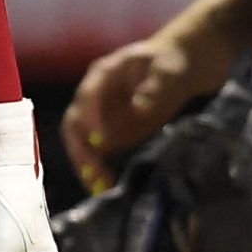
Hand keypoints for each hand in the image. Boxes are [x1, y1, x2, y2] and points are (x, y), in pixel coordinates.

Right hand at [60, 36, 215, 193]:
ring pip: (80, 141)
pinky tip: (105, 186)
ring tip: (98, 187)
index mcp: (104, 74)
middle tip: (93, 172)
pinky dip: (97, 170)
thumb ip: (154, 87)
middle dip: (80, 148)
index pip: (88, 95)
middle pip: (75, 122)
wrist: (176, 71)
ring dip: (85, 164)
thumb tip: (139, 108)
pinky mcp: (108, 133)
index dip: (90, 117)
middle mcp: (94, 96)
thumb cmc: (170, 65)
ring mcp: (99, 116)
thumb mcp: (167, 71)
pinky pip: (95, 153)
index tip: (102, 139)